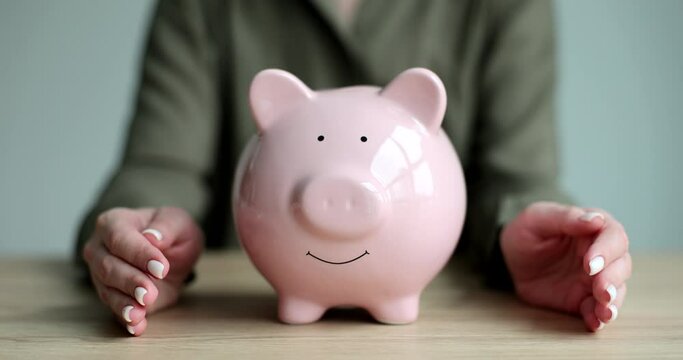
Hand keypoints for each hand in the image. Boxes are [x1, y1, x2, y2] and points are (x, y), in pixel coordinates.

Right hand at [82, 207, 203, 335]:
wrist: (171, 251)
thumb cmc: (170, 231)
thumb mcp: (177, 222)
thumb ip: (166, 227)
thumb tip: (153, 237)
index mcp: (113, 223)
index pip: (120, 238)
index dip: (139, 254)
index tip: (160, 268)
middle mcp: (100, 249)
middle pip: (108, 267)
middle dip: (130, 282)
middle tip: (149, 293)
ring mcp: (102, 275)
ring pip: (107, 290)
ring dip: (124, 304)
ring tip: (140, 314)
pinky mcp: (112, 296)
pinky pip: (114, 310)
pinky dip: (125, 319)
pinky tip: (137, 327)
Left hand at [500, 201, 630, 331]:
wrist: (511, 259)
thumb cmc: (526, 232)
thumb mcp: (537, 218)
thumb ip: (565, 217)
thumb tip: (595, 220)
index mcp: (594, 228)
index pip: (612, 236)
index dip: (606, 250)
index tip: (591, 264)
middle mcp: (602, 254)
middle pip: (621, 265)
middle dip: (613, 279)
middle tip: (601, 291)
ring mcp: (596, 279)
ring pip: (617, 289)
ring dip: (613, 301)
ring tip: (605, 312)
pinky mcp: (585, 299)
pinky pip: (598, 310)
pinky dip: (599, 317)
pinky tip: (595, 322)